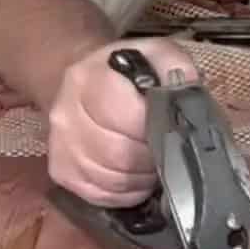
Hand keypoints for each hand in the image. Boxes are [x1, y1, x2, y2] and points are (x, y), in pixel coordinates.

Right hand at [45, 38, 199, 206]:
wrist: (80, 83)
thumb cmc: (124, 72)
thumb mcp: (154, 54)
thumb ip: (175, 69)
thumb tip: (189, 97)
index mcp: (88, 79)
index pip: (128, 118)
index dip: (158, 131)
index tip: (173, 131)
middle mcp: (66, 114)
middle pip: (118, 154)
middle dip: (151, 159)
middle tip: (167, 152)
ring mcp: (60, 146)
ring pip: (111, 179)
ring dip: (141, 178)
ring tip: (153, 164)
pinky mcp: (61, 172)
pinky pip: (101, 195)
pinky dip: (127, 192)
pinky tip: (136, 177)